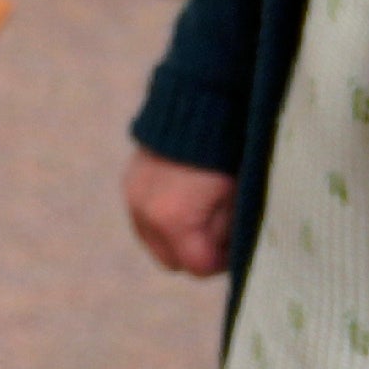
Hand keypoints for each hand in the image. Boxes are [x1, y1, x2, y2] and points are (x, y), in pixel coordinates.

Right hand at [125, 149, 238, 275]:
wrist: (198, 101)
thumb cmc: (228, 150)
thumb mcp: (238, 197)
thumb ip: (229, 234)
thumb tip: (227, 254)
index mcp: (174, 220)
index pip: (198, 267)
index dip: (221, 261)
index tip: (236, 246)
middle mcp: (145, 212)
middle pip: (172, 260)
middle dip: (197, 252)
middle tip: (221, 233)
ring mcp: (133, 196)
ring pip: (155, 241)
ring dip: (178, 237)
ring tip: (203, 212)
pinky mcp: (129, 182)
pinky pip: (145, 218)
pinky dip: (163, 217)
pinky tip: (185, 197)